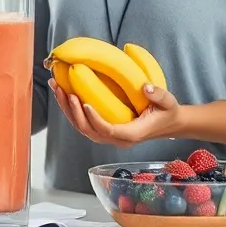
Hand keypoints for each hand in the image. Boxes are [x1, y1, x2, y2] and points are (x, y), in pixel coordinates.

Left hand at [49, 79, 181, 148]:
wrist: (168, 123)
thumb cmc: (167, 112)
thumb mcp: (168, 102)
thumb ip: (158, 95)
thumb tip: (145, 87)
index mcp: (132, 134)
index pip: (109, 130)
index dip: (95, 119)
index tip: (85, 103)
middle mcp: (117, 139)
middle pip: (89, 131)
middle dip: (73, 112)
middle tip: (64, 90)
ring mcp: (109, 136)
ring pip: (83, 128)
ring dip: (67, 109)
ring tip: (57, 88)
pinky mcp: (104, 130)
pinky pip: (84, 123)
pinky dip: (71, 109)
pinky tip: (64, 92)